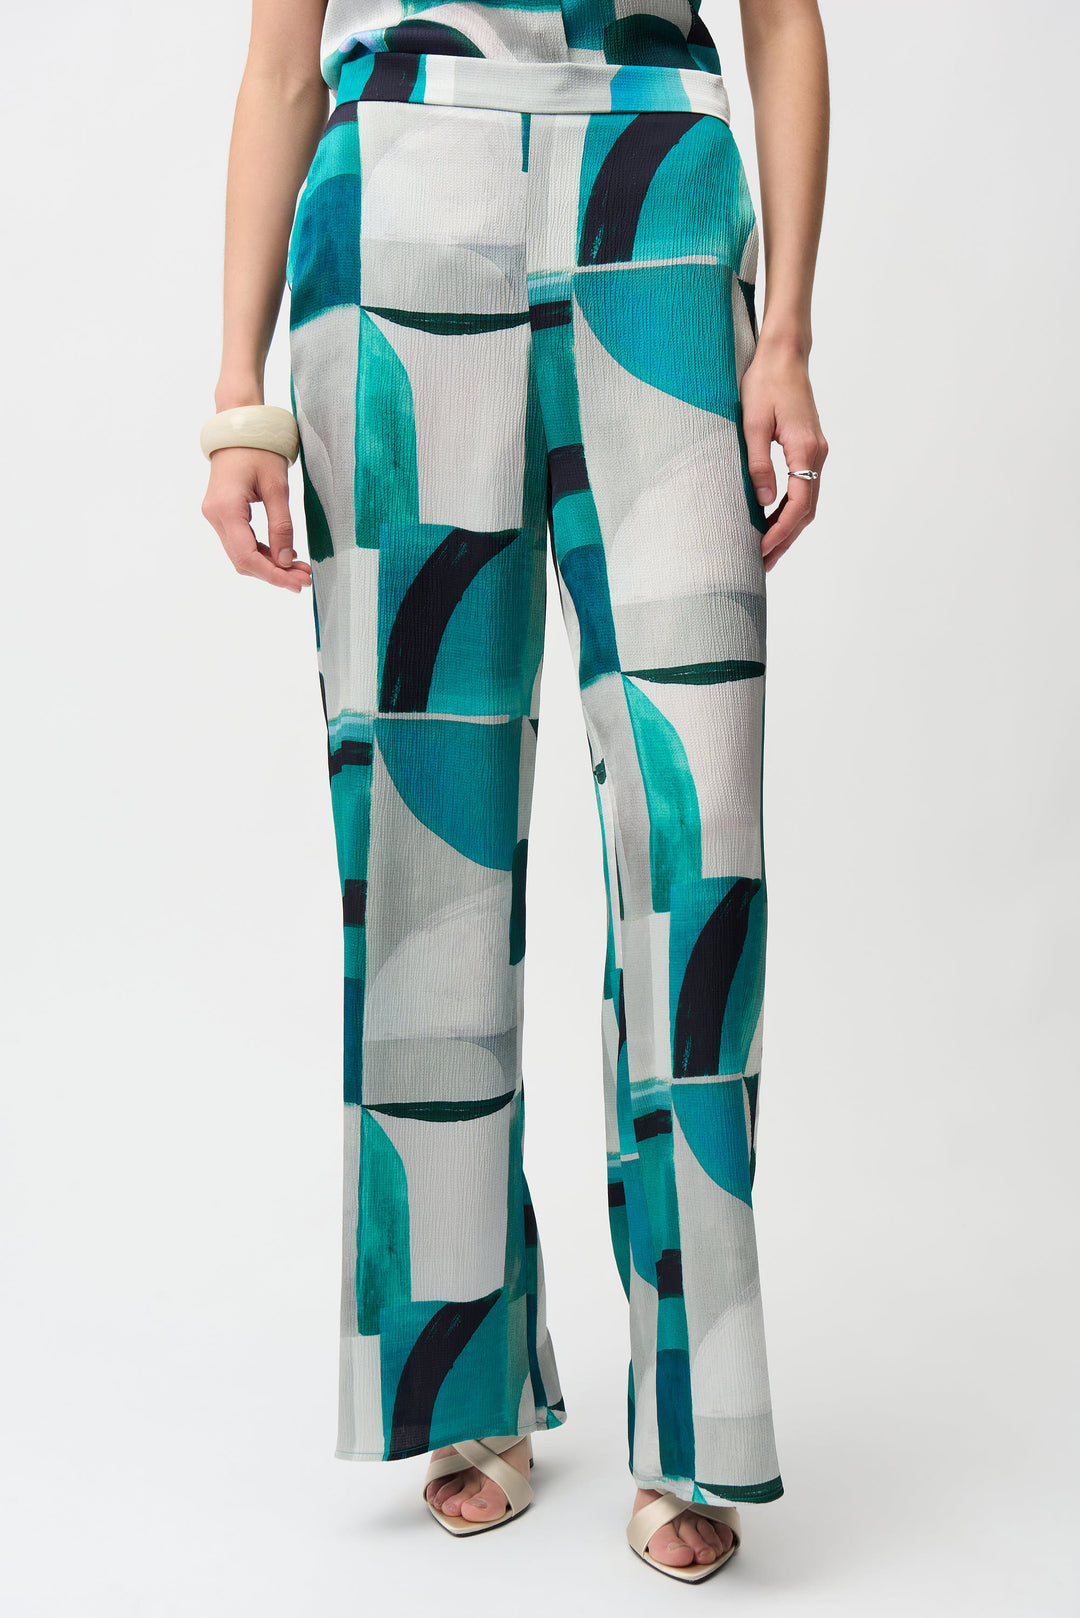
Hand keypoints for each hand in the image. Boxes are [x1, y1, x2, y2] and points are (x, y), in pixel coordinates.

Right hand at [201, 447, 312, 592]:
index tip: (298, 583)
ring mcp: (215, 516)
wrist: (238, 428)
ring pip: (241, 554)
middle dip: (274, 574)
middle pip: (243, 560)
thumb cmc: (258, 449)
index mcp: (226, 508)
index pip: (247, 555)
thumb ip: (282, 525)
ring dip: (269, 565)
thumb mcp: (277, 486)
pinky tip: (284, 556)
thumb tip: (286, 561)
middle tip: (304, 579)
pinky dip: (262, 553)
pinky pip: (241, 543)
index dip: (273, 575)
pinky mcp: (221, 515)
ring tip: (299, 569)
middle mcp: (214, 516)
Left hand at [741, 340, 828, 571]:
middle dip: (785, 540)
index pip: (798, 504)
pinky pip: (804, 488)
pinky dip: (789, 510)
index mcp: (806, 450)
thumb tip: (761, 502)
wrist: (784, 353)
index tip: (760, 550)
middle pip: (806, 510)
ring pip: (807, 501)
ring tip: (766, 552)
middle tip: (762, 565)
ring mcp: (815, 451)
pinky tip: (772, 521)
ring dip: (788, 528)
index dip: (780, 532)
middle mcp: (817, 454)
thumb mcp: (752, 424)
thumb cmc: (765, 382)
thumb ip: (758, 465)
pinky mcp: (809, 448)